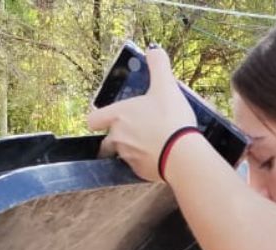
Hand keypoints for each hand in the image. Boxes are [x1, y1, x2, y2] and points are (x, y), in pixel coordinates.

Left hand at [85, 46, 196, 181]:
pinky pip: (138, 166)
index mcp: (118, 116)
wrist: (182, 154)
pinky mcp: (140, 172)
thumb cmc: (170, 118)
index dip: (98, 119)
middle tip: (139, 129)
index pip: (93, 120)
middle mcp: (117, 138)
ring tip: (154, 142)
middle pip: (108, 139)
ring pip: (123, 153)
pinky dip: (146, 161)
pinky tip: (161, 155)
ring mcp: (127, 157)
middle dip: (120, 135)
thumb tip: (154, 50)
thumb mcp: (166, 86)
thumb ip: (158, 65)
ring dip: (134, 148)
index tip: (107, 118)